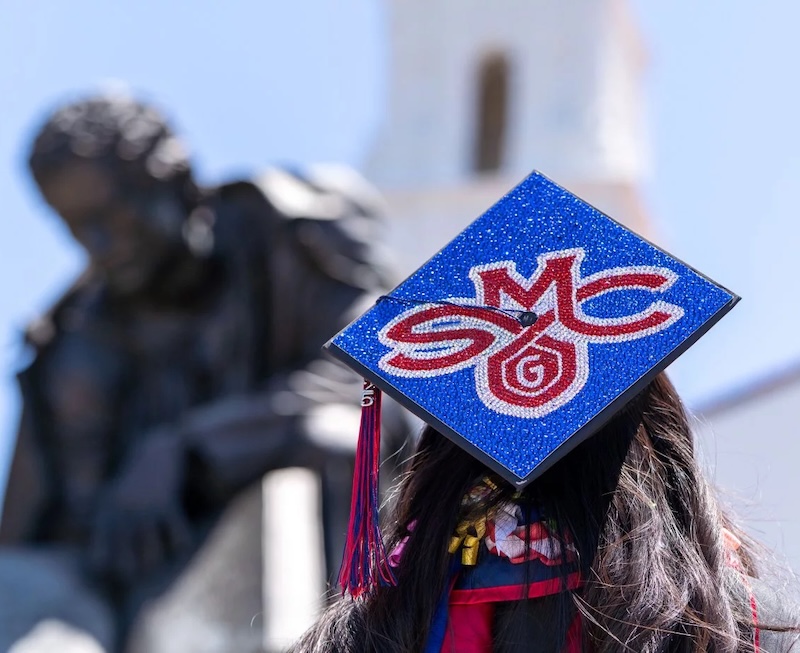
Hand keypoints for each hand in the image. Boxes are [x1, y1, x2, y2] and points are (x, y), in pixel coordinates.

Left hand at [88, 430, 190, 584]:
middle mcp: (123, 515)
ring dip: (157, 563)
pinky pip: (177, 536)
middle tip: (140, 570)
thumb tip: (80, 527)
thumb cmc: (129, 478)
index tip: (115, 566)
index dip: (107, 570)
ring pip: (153, 557)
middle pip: (126, 566)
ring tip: (158, 561)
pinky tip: (178, 542)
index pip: (99, 559)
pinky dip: (180, 544)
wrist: (156, 448)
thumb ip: (86, 510)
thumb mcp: (106, 494)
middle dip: (134, 575)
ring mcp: (146, 510)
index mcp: (106, 516)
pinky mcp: (168, 503)